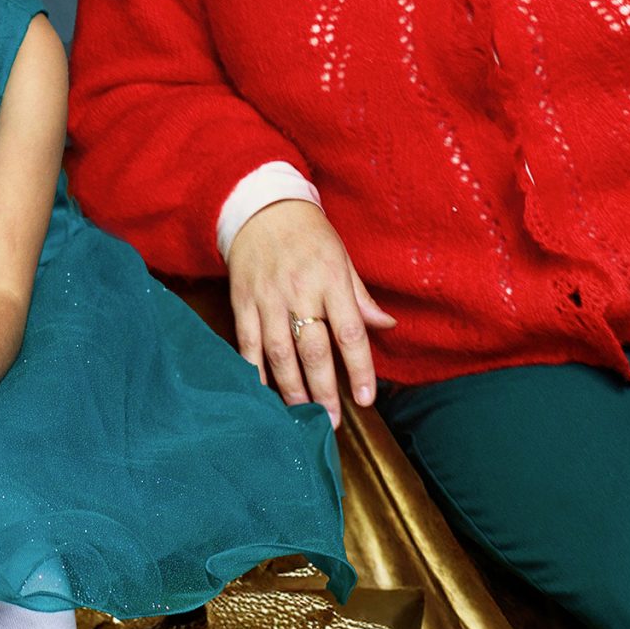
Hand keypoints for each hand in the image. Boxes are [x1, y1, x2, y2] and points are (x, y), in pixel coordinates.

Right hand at [224, 199, 396, 430]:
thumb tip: (387, 326)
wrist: (260, 207)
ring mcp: (267, 298)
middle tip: (333, 421)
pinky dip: (256, 372)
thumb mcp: (342, 257)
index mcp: (330, 279)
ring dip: (292, 389)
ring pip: (279, 353)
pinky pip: (247, 344)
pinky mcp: (242, 302)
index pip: (349, 332)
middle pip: (313, 350)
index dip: (359, 368)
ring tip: (304, 415)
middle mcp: (299, 291)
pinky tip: (265, 394)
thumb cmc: (309, 234)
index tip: (366, 398)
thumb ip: (361, 296)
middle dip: (324, 390)